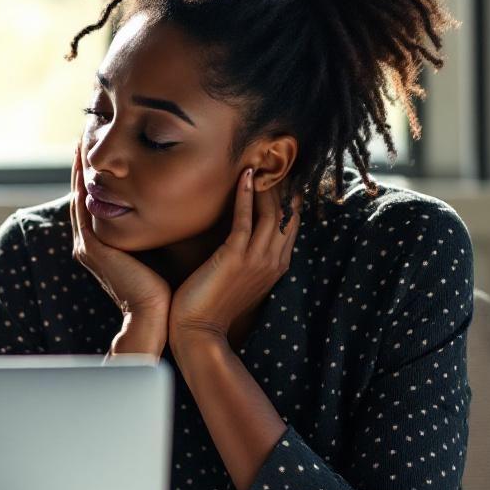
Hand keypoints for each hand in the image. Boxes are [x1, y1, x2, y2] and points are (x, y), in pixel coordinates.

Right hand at [69, 144, 170, 355]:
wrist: (155, 316)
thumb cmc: (165, 290)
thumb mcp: (157, 251)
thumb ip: (155, 231)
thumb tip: (176, 207)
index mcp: (104, 246)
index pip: (96, 202)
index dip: (95, 176)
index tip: (99, 150)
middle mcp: (90, 243)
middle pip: (82, 195)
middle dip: (81, 167)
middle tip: (82, 136)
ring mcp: (88, 244)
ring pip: (79, 197)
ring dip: (77, 169)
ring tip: (79, 140)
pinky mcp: (91, 246)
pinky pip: (82, 206)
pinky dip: (80, 183)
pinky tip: (84, 162)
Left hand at [170, 168, 299, 351]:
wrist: (198, 331)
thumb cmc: (211, 304)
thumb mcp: (237, 276)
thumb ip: (246, 256)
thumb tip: (240, 235)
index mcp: (276, 265)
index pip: (290, 224)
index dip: (288, 198)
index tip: (282, 174)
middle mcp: (273, 260)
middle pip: (287, 214)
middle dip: (283, 185)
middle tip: (275, 158)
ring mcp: (257, 259)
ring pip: (271, 213)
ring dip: (267, 185)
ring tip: (261, 160)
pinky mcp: (235, 257)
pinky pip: (245, 219)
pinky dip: (246, 196)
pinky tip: (244, 177)